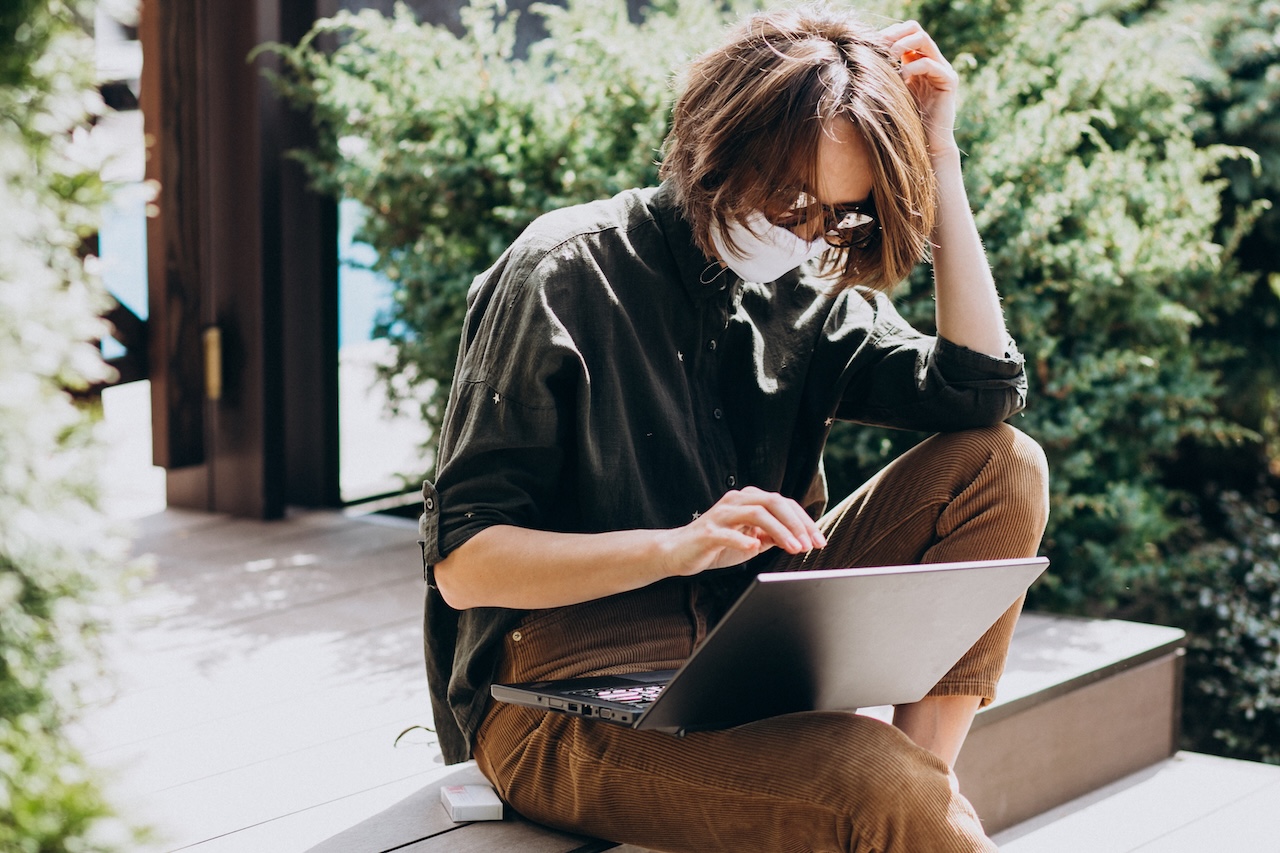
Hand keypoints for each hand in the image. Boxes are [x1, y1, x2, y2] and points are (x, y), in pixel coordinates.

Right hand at [661, 487, 826, 576]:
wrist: (677, 552)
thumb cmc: (716, 545)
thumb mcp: (751, 540)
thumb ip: (772, 536)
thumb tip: (800, 538)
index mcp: (748, 501)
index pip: (783, 504)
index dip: (804, 521)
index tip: (819, 540)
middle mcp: (735, 501)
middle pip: (773, 502)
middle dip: (797, 524)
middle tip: (811, 544)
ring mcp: (720, 515)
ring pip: (755, 513)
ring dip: (780, 531)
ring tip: (795, 548)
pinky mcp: (707, 532)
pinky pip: (727, 533)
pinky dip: (743, 539)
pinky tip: (755, 547)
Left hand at [879, 20, 959, 154]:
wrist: (925, 146)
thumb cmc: (901, 123)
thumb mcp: (888, 92)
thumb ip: (882, 74)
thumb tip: (860, 55)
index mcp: (917, 61)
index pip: (906, 32)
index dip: (889, 33)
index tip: (871, 43)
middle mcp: (932, 61)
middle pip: (916, 30)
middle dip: (895, 35)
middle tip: (879, 46)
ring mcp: (942, 69)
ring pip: (924, 41)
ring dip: (902, 46)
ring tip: (887, 59)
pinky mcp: (949, 81)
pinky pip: (929, 64)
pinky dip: (912, 68)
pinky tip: (899, 79)